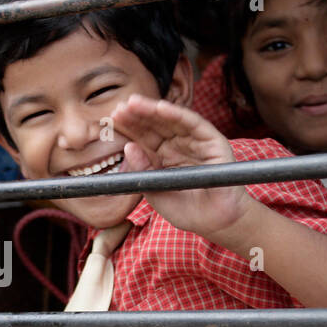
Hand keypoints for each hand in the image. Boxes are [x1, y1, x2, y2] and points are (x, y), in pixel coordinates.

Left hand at [110, 94, 253, 241]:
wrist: (214, 223)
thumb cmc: (186, 209)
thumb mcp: (156, 191)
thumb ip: (142, 171)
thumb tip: (128, 147)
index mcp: (163, 155)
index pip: (144, 136)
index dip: (129, 127)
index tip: (111, 119)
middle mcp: (178, 145)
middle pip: (155, 125)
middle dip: (137, 115)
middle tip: (118, 108)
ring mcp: (195, 141)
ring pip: (172, 120)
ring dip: (152, 109)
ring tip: (133, 103)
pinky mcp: (213, 141)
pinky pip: (194, 123)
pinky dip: (178, 114)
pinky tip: (160, 107)